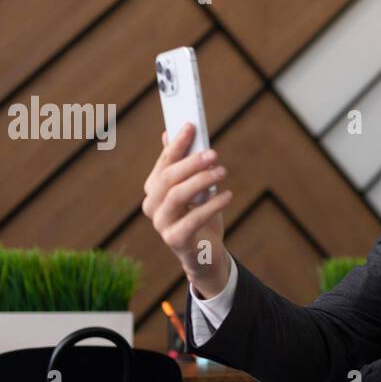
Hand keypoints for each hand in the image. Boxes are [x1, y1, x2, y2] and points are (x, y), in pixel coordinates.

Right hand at [142, 123, 233, 297]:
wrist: (205, 255)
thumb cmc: (200, 218)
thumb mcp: (194, 190)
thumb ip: (183, 165)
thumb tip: (171, 133)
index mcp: (154, 189)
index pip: (163, 162)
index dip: (176, 144)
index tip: (191, 126)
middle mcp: (152, 205)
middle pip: (168, 178)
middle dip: (191, 162)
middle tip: (213, 153)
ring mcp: (161, 224)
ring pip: (176, 196)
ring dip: (201, 180)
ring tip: (222, 172)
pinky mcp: (175, 239)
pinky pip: (192, 219)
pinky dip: (212, 205)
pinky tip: (227, 195)